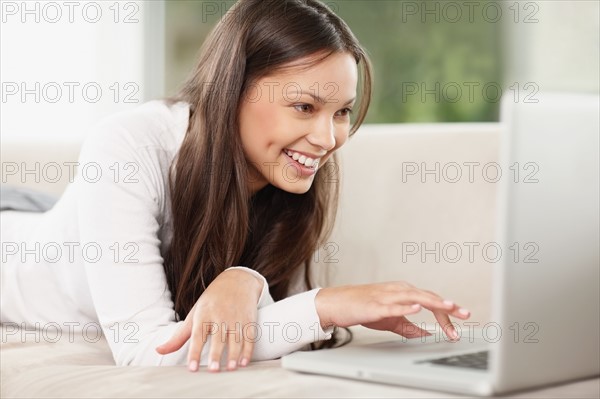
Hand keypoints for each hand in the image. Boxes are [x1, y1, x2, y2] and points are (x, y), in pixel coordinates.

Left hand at [155, 269, 262, 371]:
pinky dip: (248, 350)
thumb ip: (179, 336)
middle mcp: (220, 316)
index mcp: (204, 315)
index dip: (194, 352)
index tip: (192, 368)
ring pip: (236, 338)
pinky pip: (250, 336)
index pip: (197, 336)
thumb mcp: (194, 314)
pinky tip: (244, 362)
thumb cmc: (211, 301)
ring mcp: (235, 317)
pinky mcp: (249, 319)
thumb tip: (159, 350)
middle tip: (214, 370)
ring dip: (235, 354)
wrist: (236, 280)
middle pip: (218, 338)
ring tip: (231, 368)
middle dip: (217, 354)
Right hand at [314, 282, 469, 340]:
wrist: (338, 303)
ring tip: (449, 307)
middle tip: (465, 314)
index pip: (431, 301)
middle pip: (428, 297)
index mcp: (404, 292)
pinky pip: (394, 305)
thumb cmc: (363, 308)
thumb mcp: (391, 320)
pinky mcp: (376, 304)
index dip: (446, 313)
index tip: (460, 324)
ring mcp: (387, 296)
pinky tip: (417, 308)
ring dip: (433, 302)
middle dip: (447, 307)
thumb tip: (427, 334)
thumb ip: (410, 326)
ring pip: (415, 297)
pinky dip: (407, 306)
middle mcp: (399, 290)